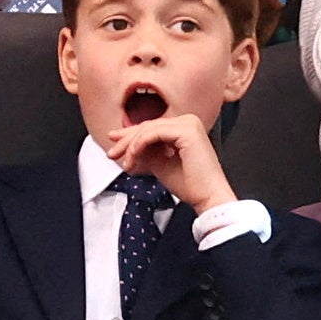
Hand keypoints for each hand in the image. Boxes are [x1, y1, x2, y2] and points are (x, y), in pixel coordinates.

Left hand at [105, 113, 236, 215]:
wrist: (208, 198)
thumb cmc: (190, 184)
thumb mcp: (159, 162)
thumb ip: (144, 150)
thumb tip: (124, 144)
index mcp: (185, 127)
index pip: (151, 127)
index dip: (130, 136)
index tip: (114, 145)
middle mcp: (189, 121)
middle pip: (148, 126)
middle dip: (126, 140)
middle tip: (111, 153)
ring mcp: (189, 124)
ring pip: (148, 129)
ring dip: (131, 146)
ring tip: (125, 163)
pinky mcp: (187, 131)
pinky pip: (154, 133)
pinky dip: (139, 144)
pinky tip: (133, 157)